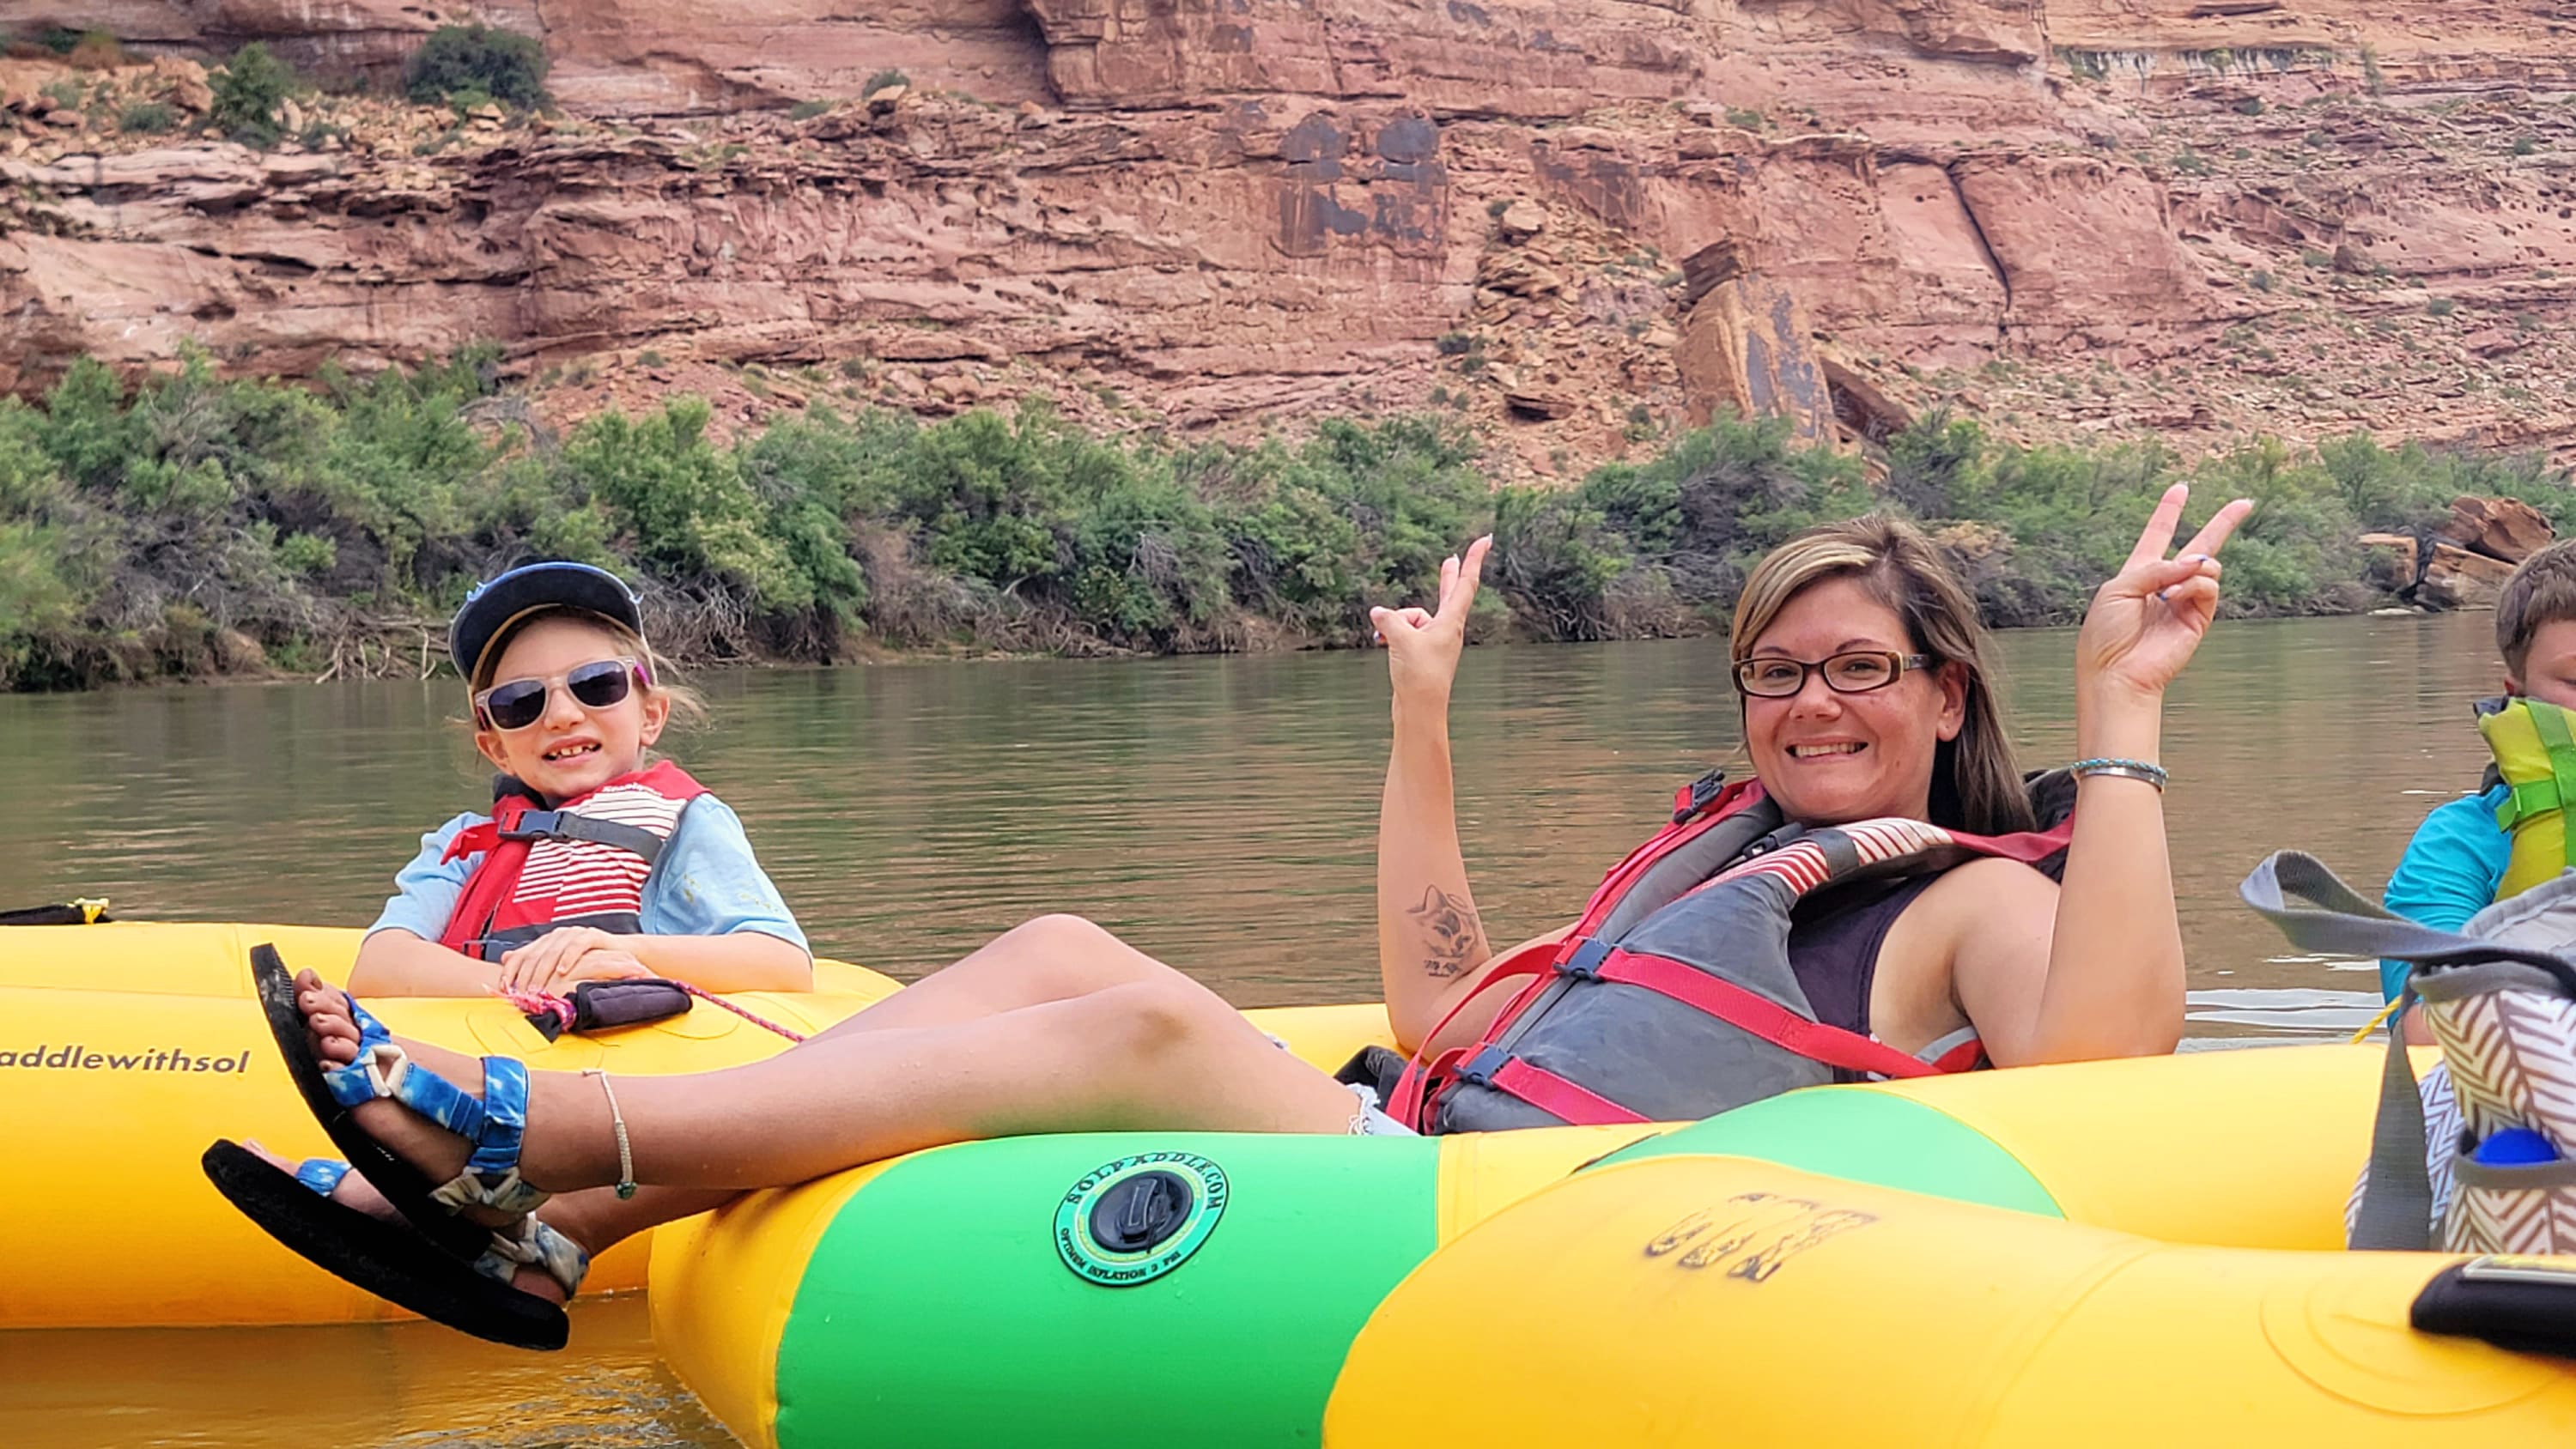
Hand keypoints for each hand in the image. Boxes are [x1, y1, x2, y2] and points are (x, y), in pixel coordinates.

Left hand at [497, 928, 649, 994]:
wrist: (620, 954)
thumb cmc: (588, 963)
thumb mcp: (558, 967)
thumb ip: (533, 962)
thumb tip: (505, 959)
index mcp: (545, 942)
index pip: (521, 955)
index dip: (510, 972)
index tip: (505, 990)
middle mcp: (556, 935)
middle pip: (534, 955)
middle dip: (526, 977)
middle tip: (522, 995)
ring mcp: (574, 934)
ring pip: (552, 951)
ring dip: (543, 971)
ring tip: (539, 988)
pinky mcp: (592, 935)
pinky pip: (577, 945)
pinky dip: (568, 958)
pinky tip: (562, 971)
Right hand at [1370, 536, 1491, 704]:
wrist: (1419, 710)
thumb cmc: (1418, 675)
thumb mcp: (1399, 639)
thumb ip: (1389, 620)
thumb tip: (1378, 613)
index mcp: (1451, 622)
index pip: (1466, 584)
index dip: (1474, 559)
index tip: (1486, 539)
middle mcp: (1447, 630)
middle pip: (1447, 594)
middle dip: (1446, 577)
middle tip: (1451, 558)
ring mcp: (1435, 642)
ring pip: (1411, 618)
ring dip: (1396, 623)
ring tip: (1387, 641)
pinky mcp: (1421, 653)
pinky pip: (1404, 632)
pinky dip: (1392, 634)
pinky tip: (1381, 641)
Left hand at [2075, 484, 2254, 703]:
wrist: (2116, 671)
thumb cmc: (2106, 632)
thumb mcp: (2119, 588)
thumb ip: (2155, 567)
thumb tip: (2196, 562)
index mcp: (2138, 573)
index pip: (2157, 535)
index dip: (2169, 511)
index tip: (2180, 488)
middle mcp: (2165, 584)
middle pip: (2199, 546)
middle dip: (2222, 523)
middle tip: (2245, 502)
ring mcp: (2184, 601)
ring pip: (2208, 566)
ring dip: (2191, 569)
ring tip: (2169, 591)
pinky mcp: (2198, 619)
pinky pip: (2209, 587)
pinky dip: (2195, 585)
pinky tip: (2176, 596)